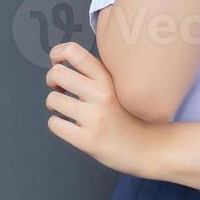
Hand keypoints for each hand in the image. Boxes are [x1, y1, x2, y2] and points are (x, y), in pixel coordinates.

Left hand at [45, 42, 162, 177]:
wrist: (147, 147)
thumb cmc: (128, 116)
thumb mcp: (117, 87)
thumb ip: (96, 74)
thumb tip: (65, 62)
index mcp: (107, 78)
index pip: (73, 52)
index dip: (57, 53)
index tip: (57, 63)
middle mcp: (101, 94)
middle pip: (57, 73)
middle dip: (52, 81)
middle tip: (60, 89)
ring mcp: (94, 118)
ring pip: (52, 100)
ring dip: (54, 105)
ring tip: (66, 110)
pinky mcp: (87, 140)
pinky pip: (54, 124)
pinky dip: (57, 124)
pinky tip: (69, 125)